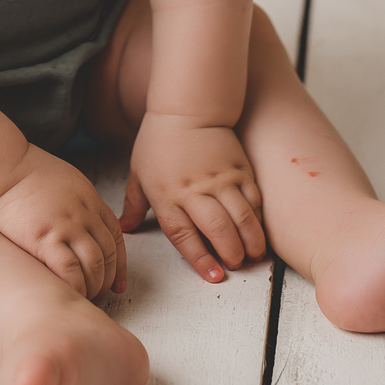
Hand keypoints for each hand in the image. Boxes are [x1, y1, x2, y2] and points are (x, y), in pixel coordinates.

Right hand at [0, 146, 126, 301]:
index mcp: (89, 198)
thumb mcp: (63, 180)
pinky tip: (68, 293)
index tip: (117, 283)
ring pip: (95, 265)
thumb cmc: (23, 173)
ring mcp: (66, 225)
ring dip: (92, 287)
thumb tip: (79, 226)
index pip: (115, 236)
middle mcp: (83, 213)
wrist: (1, 167)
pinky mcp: (45, 237)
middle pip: (108, 254)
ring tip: (82, 298)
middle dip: (107, 281)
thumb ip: (76, 203)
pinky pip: (70, 269)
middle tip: (97, 296)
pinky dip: (74, 285)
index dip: (119, 264)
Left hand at [123, 114, 264, 280]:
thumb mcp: (138, 173)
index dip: (201, 259)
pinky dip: (257, 217)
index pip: (184, 235)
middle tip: (237, 264)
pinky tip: (258, 230)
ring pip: (240, 216)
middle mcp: (194, 189)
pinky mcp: (238, 167)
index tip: (214, 276)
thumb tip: (125, 228)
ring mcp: (219, 178)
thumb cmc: (158, 141)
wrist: (186, 108)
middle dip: (231, 253)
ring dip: (250, 239)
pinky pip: (252, 197)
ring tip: (254, 254)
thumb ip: (134, 204)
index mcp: (167, 195)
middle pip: (217, 229)